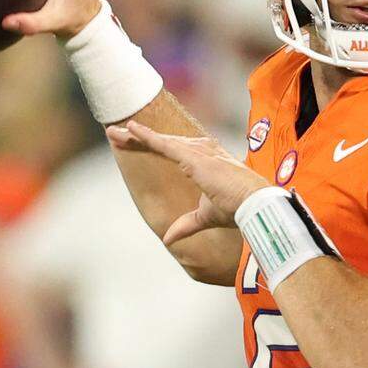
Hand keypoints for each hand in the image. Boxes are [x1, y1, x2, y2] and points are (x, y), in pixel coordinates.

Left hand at [106, 121, 267, 244]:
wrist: (254, 205)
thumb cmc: (237, 208)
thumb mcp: (206, 217)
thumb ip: (186, 224)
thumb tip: (168, 238)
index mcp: (205, 159)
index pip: (171, 149)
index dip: (150, 144)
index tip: (130, 140)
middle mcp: (202, 150)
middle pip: (162, 141)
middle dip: (136, 137)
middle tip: (113, 133)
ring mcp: (198, 151)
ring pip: (159, 140)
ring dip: (134, 136)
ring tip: (112, 132)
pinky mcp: (194, 157)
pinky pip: (164, 145)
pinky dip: (146, 136)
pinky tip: (131, 129)